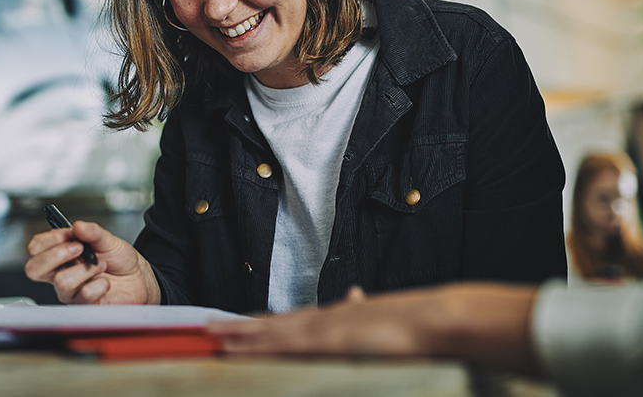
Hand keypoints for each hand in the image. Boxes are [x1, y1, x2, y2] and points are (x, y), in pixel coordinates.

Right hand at [24, 221, 160, 304]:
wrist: (139, 279)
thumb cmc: (120, 260)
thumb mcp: (108, 240)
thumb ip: (93, 232)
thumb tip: (78, 225)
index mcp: (62, 253)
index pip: (37, 247)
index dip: (50, 240)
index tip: (69, 234)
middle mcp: (61, 273)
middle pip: (33, 269)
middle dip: (55, 255)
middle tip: (78, 248)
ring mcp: (70, 290)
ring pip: (62, 281)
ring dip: (86, 269)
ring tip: (101, 265)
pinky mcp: (83, 305)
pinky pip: (84, 295)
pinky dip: (100, 285)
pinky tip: (106, 282)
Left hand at [208, 285, 434, 357]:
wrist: (432, 319)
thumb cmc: (414, 327)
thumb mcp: (384, 322)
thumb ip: (364, 312)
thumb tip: (354, 295)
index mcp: (338, 317)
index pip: (294, 319)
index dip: (266, 322)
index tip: (245, 322)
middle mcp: (325, 318)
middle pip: (274, 321)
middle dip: (242, 325)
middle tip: (211, 325)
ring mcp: (323, 328)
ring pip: (270, 330)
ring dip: (238, 332)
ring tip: (211, 333)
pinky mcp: (324, 339)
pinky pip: (280, 345)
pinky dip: (255, 346)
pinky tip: (235, 349)